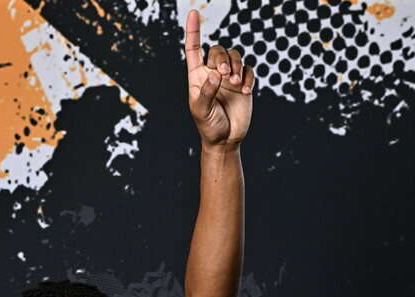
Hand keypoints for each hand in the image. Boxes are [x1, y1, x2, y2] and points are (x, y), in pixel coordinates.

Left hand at [184, 8, 253, 147]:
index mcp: (197, 76)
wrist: (225, 140)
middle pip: (218, 50)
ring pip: (235, 55)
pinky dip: (248, 78)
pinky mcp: (243, 83)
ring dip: (237, 66)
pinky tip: (245, 92)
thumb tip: (214, 74)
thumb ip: (206, 92)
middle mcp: (213, 73)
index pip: (193, 49)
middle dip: (223, 58)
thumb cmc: (208, 126)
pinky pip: (248, 70)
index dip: (193, 31)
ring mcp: (229, 77)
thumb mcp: (202, 112)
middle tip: (225, 75)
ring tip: (235, 85)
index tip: (194, 12)